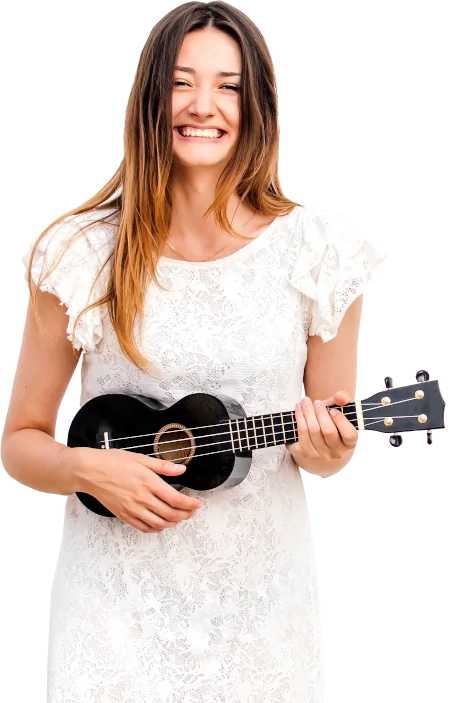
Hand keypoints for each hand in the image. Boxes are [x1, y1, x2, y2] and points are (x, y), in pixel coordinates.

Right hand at [71, 447, 202, 532]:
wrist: (89, 471)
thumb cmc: (112, 462)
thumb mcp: (140, 458)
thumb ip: (162, 466)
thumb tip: (181, 469)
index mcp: (148, 482)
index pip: (176, 499)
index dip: (190, 504)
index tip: (197, 504)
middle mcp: (141, 498)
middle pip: (170, 514)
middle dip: (185, 515)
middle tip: (192, 512)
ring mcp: (132, 509)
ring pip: (158, 524)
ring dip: (172, 523)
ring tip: (179, 518)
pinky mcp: (123, 515)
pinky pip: (143, 527)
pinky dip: (156, 528)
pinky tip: (161, 523)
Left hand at [286, 390, 358, 462]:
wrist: (316, 441)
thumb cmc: (331, 423)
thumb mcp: (339, 410)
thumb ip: (342, 400)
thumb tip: (340, 397)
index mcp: (349, 443)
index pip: (349, 435)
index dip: (341, 421)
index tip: (332, 410)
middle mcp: (337, 452)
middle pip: (328, 431)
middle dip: (320, 413)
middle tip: (316, 401)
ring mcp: (321, 455)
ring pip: (313, 431)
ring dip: (307, 412)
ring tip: (305, 401)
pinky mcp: (307, 453)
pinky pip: (302, 433)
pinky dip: (299, 417)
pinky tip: (299, 408)